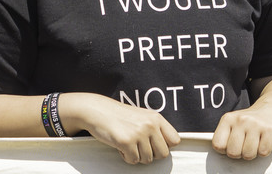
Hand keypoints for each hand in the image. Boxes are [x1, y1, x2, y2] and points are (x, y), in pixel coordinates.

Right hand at [61, 92, 179, 164]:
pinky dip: (126, 157)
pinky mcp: (127, 142)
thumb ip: (155, 128)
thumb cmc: (119, 116)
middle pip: (163, 154)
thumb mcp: (141, 116)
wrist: (96, 110)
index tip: (153, 144)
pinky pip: (133, 160)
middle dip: (151, 154)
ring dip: (136, 155)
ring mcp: (139, 133)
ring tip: (127, 143)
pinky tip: (120, 146)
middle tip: (138, 146)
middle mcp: (150, 125)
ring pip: (147, 159)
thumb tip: (168, 147)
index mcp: (156, 118)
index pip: (175, 140)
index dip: (165, 146)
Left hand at [212, 100, 271, 159]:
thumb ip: (225, 136)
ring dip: (252, 153)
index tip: (231, 145)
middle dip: (239, 153)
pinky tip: (263, 141)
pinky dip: (263, 151)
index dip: (224, 150)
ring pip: (248, 154)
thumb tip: (219, 153)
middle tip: (244, 145)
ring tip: (254, 143)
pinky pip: (263, 152)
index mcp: (228, 119)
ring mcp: (255, 124)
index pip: (218, 144)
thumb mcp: (233, 123)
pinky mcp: (270, 130)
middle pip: (233, 152)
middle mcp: (241, 120)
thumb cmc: (249, 121)